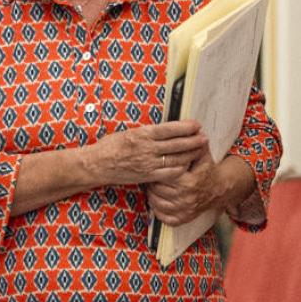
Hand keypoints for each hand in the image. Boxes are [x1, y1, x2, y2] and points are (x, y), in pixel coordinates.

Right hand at [87, 121, 208, 186]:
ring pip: (177, 159)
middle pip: (177, 144)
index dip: (186, 127)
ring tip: (200, 149)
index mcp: (141, 135)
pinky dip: (181, 168)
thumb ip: (146, 133)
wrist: (96, 165)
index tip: (196, 125)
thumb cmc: (109, 146)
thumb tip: (166, 130)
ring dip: (191, 154)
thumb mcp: (128, 133)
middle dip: (194, 140)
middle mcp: (146, 149)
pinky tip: (187, 164)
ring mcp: (148, 164)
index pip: (170, 129)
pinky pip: (170, 173)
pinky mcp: (147, 176)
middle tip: (204, 137)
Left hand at [146, 153, 227, 225]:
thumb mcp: (202, 156)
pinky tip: (160, 200)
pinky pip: (163, 216)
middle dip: (152, 182)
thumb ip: (193, 145)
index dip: (157, 171)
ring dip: (152, 195)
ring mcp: (184, 211)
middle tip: (152, 177)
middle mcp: (186, 198)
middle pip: (156, 190)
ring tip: (154, 187)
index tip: (156, 167)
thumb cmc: (207, 170)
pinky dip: (157, 209)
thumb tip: (190, 131)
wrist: (219, 189)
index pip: (162, 177)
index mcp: (189, 182)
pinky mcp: (183, 219)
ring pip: (156, 203)